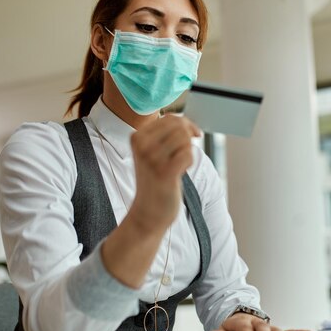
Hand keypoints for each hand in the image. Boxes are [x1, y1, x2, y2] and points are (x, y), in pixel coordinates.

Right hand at [129, 114, 200, 232]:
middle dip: (188, 138)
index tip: (193, 135)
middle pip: (179, 126)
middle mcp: (142, 145)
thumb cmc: (155, 180)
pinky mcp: (165, 172)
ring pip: (185, 140)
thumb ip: (165, 135)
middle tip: (184, 154)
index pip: (170, 118)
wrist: (147, 212)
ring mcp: (152, 158)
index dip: (187, 124)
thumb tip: (187, 123)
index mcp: (137, 136)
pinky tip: (180, 173)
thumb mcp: (153, 152)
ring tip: (178, 165)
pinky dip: (189, 162)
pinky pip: (188, 155)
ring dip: (187, 152)